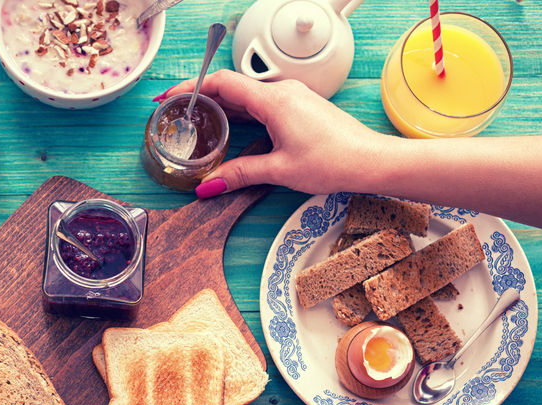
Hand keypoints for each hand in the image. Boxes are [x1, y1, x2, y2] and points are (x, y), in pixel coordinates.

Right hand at [157, 70, 392, 196]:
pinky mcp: (300, 107)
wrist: (371, 161)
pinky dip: (241, 112)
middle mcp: (283, 92)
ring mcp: (293, 98)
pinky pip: (262, 103)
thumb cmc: (335, 161)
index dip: (191, 87)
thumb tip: (210, 184)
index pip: (222, 83)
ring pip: (247, 95)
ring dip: (222, 105)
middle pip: (232, 86)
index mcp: (274, 100)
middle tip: (178, 112)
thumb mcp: (280, 170)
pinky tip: (232, 127)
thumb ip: (241, 173)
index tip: (170, 96)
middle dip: (202, 97)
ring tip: (199, 120)